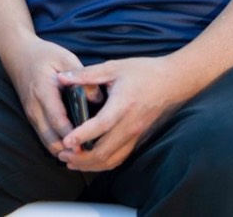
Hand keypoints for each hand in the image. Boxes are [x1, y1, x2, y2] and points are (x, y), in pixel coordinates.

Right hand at [0, 36, 87, 158]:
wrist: (16, 52)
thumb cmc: (43, 54)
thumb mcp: (65, 58)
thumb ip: (82, 76)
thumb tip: (98, 98)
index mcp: (43, 92)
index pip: (58, 120)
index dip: (72, 136)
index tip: (87, 146)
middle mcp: (34, 107)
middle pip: (51, 139)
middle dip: (70, 151)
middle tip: (91, 156)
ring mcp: (31, 114)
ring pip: (46, 142)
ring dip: (64, 151)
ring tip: (84, 154)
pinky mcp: (31, 116)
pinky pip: (44, 137)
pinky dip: (57, 145)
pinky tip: (73, 146)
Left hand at [56, 57, 193, 171]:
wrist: (172, 81)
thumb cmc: (142, 72)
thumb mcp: (113, 67)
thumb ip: (86, 74)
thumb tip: (61, 77)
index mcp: (123, 105)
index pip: (101, 125)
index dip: (82, 135)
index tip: (66, 141)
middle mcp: (130, 125)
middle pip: (104, 150)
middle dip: (81, 157)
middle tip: (60, 154)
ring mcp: (135, 134)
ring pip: (112, 159)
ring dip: (90, 164)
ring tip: (70, 162)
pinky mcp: (137, 139)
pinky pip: (120, 157)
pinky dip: (103, 163)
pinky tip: (89, 162)